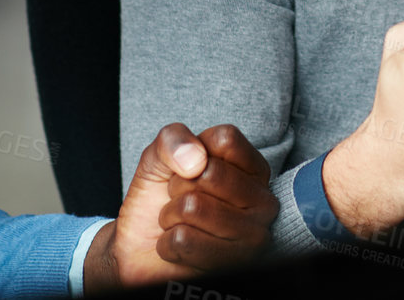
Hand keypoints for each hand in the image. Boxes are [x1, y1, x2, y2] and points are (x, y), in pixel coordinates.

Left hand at [86, 123, 277, 290]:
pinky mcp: (231, 265)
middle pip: (209, 174)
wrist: (140, 249)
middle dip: (178, 186)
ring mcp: (252, 236)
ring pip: (193, 207)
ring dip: (171, 216)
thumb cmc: (158, 200)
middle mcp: (263, 201)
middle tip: (181, 200)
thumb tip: (195, 159)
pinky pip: (183, 239)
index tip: (190, 170)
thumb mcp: (158, 158)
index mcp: (254, 169)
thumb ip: (173, 139)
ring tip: (180, 223)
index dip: (193, 152)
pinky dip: (168, 243)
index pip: (226, 140)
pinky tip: (179, 247)